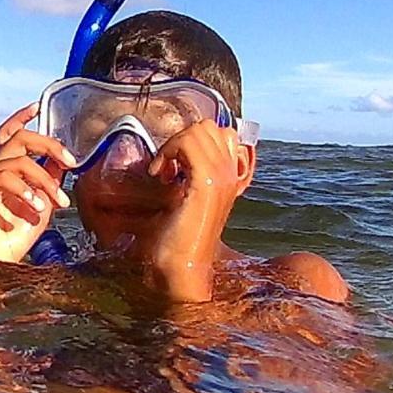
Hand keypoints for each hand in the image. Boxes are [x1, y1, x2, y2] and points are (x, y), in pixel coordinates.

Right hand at [0, 103, 76, 262]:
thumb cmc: (13, 239)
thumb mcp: (42, 207)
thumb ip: (50, 182)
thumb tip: (64, 162)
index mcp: (5, 171)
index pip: (10, 135)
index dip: (21, 118)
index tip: (37, 106)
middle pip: (17, 138)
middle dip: (48, 144)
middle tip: (71, 161)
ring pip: (17, 158)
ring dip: (44, 179)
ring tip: (57, 202)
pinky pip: (2, 176)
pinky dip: (24, 188)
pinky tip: (36, 206)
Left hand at [144, 120, 245, 300]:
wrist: (181, 265)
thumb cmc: (177, 238)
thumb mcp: (184, 198)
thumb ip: (186, 175)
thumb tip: (168, 157)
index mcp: (231, 176)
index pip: (222, 133)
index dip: (192, 141)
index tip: (174, 166)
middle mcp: (232, 174)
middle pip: (209, 127)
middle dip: (181, 140)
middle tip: (167, 168)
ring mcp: (223, 177)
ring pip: (198, 131)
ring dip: (173, 146)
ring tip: (163, 173)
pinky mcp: (207, 183)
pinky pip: (188, 143)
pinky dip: (168, 152)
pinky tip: (160, 175)